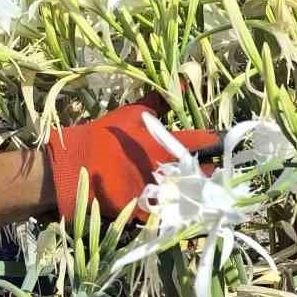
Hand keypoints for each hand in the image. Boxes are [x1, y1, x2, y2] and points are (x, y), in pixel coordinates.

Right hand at [46, 93, 218, 220]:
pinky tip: (186, 211)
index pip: (201, 141)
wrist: (75, 165)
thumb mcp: (132, 113)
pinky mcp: (143, 210)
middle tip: (217, 172)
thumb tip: (184, 82)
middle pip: (201, 173)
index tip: (220, 144)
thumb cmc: (105, 135)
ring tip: (208, 193)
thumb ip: (159, 102)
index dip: (214, 143)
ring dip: (199, 194)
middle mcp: (163, 167)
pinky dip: (178, 213)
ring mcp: (154, 190)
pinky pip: (168, 214)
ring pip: (189, 196)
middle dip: (210, 173)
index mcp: (163, 142)